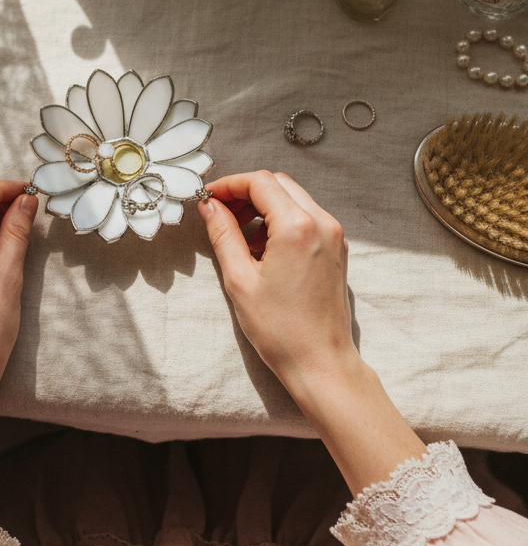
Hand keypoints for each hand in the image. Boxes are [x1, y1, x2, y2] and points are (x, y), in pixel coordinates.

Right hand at [198, 171, 425, 495]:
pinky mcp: (337, 249)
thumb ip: (223, 235)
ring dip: (264, 206)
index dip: (229, 184)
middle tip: (220, 213)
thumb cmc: (280, 330)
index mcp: (297, 227)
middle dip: (246, 192)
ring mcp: (334, 235)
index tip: (208, 198)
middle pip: (278, 184)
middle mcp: (322, 223)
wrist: (321, 363)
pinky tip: (262, 248)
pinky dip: (282, 220)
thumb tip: (210, 207)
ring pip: (294, 198)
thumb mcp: (240, 280)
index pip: (259, 182)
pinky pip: (307, 217)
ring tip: (239, 234)